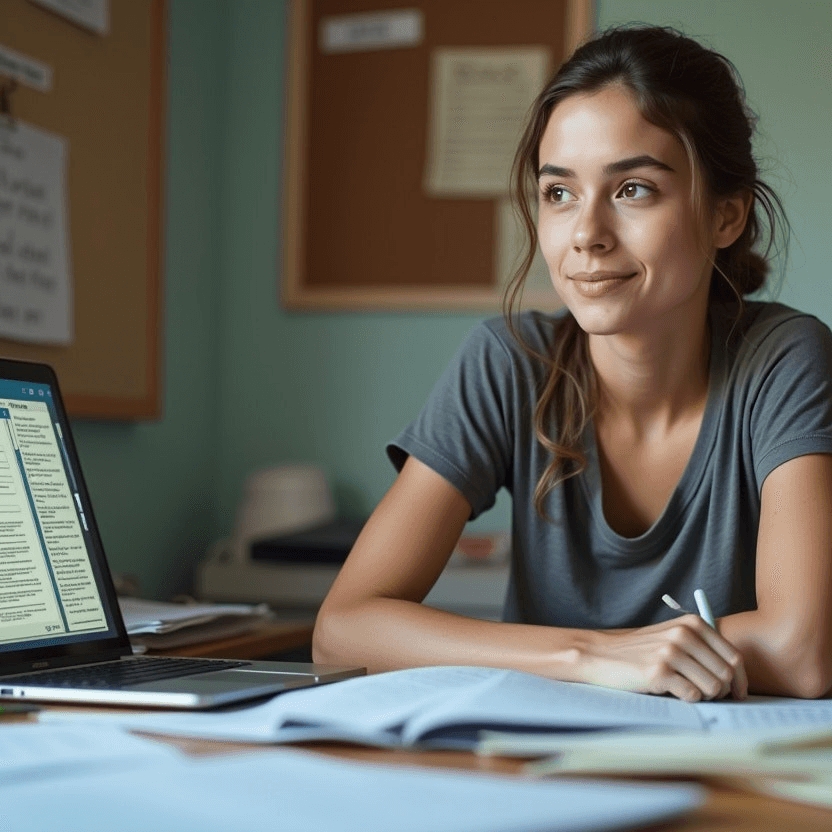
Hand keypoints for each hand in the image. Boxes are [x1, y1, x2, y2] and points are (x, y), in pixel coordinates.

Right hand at [578, 615, 747, 701]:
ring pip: (713, 688)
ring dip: (704, 696)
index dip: (740, 680)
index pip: (734, 657)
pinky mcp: (658, 672)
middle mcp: (683, 634)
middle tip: (706, 695)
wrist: (601, 654)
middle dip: (722, 691)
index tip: (737, 693)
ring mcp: (671, 653)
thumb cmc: (642, 650)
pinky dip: (686, 699)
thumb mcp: (673, 636)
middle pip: (727, 674)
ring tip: (686, 690)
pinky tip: (671, 691)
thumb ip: (703, 647)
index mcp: (692, 623)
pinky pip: (693, 696)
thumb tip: (738, 677)